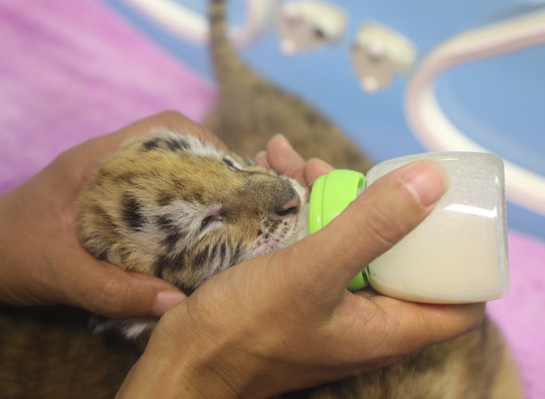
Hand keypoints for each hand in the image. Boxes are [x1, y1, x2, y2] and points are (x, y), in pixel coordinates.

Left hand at [0, 112, 218, 317]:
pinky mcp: (105, 201)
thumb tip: (176, 301)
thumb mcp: (60, 274)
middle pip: (173, 144)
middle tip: (239, 198)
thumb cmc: (6, 254)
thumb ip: (114, 289)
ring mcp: (106, 180)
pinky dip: (176, 206)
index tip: (234, 173)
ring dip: (196, 185)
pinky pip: (151, 193)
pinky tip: (189, 234)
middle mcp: (106, 163)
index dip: (206, 142)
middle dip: (211, 166)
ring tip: (224, 214)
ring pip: (164, 168)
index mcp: (97, 162)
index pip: (163, 128)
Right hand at [116, 135, 484, 397]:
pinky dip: (296, 209)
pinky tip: (268, 174)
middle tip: (340, 170)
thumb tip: (431, 182)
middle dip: (373, 202)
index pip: (456, 300)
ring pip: (344, 240)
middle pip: (394, 253)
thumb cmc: (245, 331)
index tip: (442, 208)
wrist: (184, 360)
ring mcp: (329, 305)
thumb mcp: (311, 272)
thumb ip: (371, 227)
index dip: (459, 255)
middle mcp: (365, 319)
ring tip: (291, 161)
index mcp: (386, 327)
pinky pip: (310, 243)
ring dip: (324, 196)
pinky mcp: (298, 293)